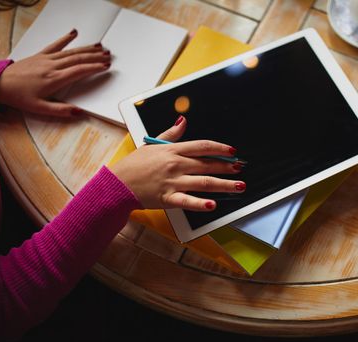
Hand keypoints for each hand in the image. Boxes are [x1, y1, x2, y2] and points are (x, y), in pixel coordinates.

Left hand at [0, 29, 110, 116]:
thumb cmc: (19, 96)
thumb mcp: (40, 109)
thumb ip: (61, 110)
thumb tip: (79, 112)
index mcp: (54, 79)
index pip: (80, 71)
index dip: (95, 68)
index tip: (105, 66)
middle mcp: (52, 66)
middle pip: (79, 59)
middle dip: (96, 57)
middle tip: (108, 56)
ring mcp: (46, 59)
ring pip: (71, 51)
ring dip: (87, 49)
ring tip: (100, 47)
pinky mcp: (40, 55)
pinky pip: (56, 45)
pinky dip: (66, 38)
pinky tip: (74, 33)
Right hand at [109, 116, 245, 210]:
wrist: (117, 184)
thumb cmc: (134, 165)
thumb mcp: (151, 144)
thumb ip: (170, 135)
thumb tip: (183, 121)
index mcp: (172, 151)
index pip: (202, 146)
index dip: (220, 148)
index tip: (232, 151)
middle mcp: (175, 165)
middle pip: (207, 164)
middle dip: (227, 166)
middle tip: (240, 169)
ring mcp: (172, 182)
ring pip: (204, 182)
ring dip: (224, 184)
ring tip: (239, 186)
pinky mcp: (168, 198)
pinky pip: (188, 201)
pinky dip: (201, 204)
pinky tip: (214, 204)